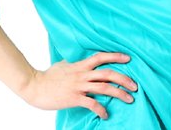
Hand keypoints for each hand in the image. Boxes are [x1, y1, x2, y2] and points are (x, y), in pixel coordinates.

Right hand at [21, 52, 137, 119]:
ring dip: (119, 93)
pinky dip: (101, 109)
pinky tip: (106, 115)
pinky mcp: (74, 98)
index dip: (115, 56)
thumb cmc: (48, 76)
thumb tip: (80, 62)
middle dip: (124, 79)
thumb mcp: (64, 65)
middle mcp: (82, 74)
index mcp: (81, 65)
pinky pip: (91, 104)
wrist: (35, 86)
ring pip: (104, 87)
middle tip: (135, 85)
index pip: (101, 57)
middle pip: (108, 73)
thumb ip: (75, 64)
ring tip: (130, 99)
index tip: (129, 58)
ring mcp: (78, 86)